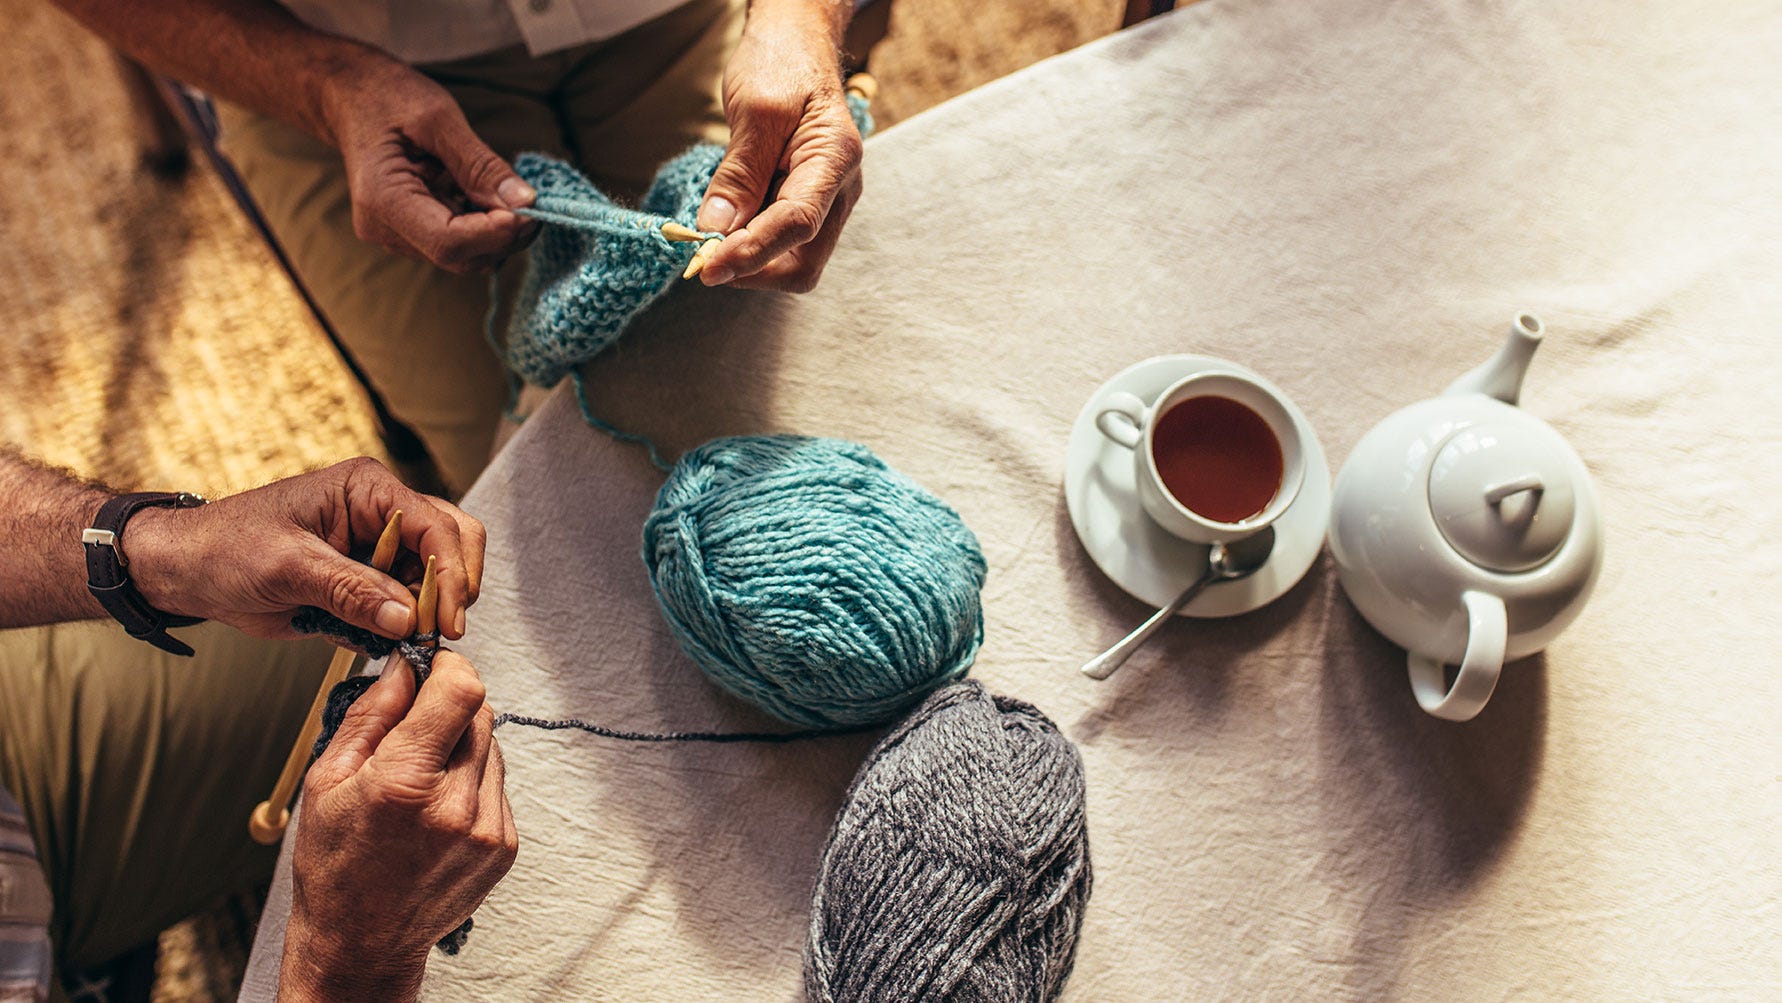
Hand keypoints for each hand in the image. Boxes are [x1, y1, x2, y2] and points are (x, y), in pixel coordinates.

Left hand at [127, 456, 484, 641]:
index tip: (447, 620)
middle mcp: (382, 515)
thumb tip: (408, 618)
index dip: (451, 573)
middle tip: (439, 632)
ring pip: (433, 579)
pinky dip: (400, 629)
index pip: (436, 525)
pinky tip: (380, 643)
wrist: (187, 571)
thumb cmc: (227, 548)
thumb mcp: (288, 566)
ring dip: (426, 613)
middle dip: (452, 590)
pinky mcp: (366, 582)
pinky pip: (403, 606)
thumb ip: (351, 590)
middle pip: (451, 543)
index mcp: (368, 491)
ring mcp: (378, 550)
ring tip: (406, 643)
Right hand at [282, 651, 515, 1001]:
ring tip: (420, 779)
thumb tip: (403, 666)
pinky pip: (497, 784)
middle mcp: (456, 807)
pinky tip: (436, 807)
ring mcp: (486, 829)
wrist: (362, 943)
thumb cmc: (335, 866)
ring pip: (492, 747)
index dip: (448, 669)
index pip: (462, 691)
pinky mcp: (503, 845)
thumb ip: (371, 714)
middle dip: (448, 707)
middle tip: (413, 729)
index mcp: (404, 784)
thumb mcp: (328, 781)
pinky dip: (472, 781)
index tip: (430, 669)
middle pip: (480, 714)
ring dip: (462, 746)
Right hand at [320, 57, 537, 274]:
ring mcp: (396, 236)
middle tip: (533, 203)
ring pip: (463, 256)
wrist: (348, 97)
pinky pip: (457, 242)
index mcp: (383, 201)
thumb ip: (482, 164)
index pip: (449, 243)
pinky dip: (483, 226)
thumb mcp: (438, 119)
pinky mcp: (410, 232)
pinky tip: (489, 197)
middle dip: (504, 236)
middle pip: (460, 257)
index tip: (529, 209)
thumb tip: (525, 202)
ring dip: (498, 233)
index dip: (495, 234)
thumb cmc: (387, 97)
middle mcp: (385, 229)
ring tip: (510, 195)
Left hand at [695, 4, 862, 291]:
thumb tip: (716, 229)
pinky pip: (784, 244)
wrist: (797, 45)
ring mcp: (828, 201)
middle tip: (704, 260)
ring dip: (751, 261)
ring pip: (794, 261)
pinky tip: (726, 226)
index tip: (708, 268)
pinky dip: (751, 245)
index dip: (751, 253)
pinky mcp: (808, 204)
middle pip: (804, 262)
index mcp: (834, 160)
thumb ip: (738, 173)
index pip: (796, 224)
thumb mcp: (754, 110)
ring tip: (711, 238)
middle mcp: (840, 190)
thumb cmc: (781, 65)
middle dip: (754, 270)